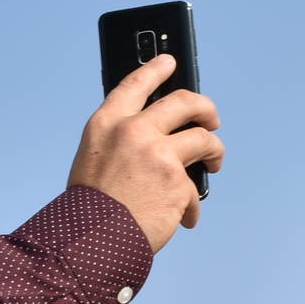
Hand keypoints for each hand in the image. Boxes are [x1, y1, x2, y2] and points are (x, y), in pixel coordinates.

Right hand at [68, 55, 224, 251]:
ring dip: (214, 151)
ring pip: (204, 140)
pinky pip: (194, 189)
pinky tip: (185, 218)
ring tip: (214, 163)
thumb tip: (160, 139)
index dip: (155, 69)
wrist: (91, 241)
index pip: (136, 83)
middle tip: (211, 119)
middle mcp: (135, 131)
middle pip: (184, 102)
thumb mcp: (94, 159)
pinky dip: (191, 206)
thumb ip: (122, 142)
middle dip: (205, 108)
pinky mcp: (178, 182)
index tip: (169, 62)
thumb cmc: (90, 207)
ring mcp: (159, 155)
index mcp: (107, 123)